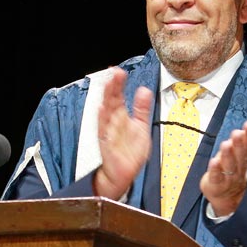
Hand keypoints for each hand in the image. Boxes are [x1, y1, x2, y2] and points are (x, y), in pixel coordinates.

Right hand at [93, 68, 152, 199]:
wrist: (124, 174)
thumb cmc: (129, 153)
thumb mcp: (141, 126)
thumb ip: (142, 109)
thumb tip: (144, 90)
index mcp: (121, 117)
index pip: (118, 96)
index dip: (118, 84)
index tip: (118, 71)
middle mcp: (113, 122)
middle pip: (111, 101)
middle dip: (112, 87)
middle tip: (114, 73)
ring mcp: (108, 132)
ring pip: (105, 112)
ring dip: (106, 99)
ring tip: (108, 85)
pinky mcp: (107, 144)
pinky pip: (103, 130)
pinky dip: (102, 120)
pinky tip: (102, 109)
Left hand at [200, 106, 246, 216]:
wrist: (229, 195)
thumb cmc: (236, 165)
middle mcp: (239, 164)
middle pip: (241, 154)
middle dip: (241, 143)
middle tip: (239, 132)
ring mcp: (228, 175)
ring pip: (230, 164)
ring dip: (229, 155)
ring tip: (227, 144)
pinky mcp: (216, 182)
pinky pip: (217, 176)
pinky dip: (216, 170)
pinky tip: (214, 162)